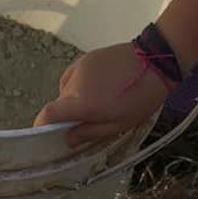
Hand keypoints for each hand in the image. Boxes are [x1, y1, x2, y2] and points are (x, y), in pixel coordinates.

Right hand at [33, 42, 170, 149]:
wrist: (155, 61)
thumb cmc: (141, 98)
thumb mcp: (119, 124)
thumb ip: (89, 133)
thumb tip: (68, 140)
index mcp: (81, 103)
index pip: (47, 114)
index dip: (42, 126)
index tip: (46, 135)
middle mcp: (74, 84)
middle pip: (60, 104)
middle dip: (69, 115)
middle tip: (90, 121)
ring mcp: (79, 68)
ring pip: (68, 91)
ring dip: (77, 99)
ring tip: (102, 101)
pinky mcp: (86, 58)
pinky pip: (75, 77)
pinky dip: (81, 86)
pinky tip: (100, 87)